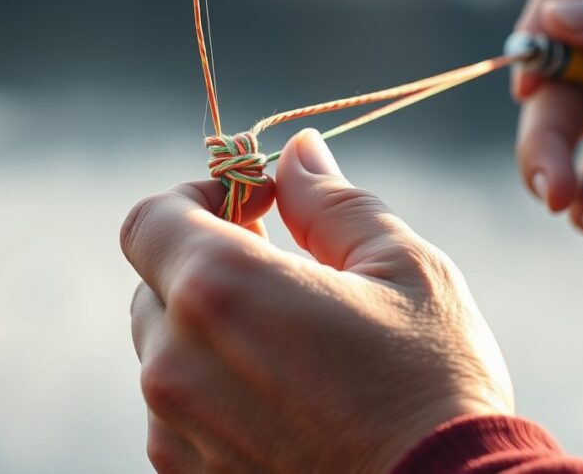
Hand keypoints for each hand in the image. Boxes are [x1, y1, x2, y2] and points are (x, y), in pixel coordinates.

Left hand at [121, 129, 512, 472]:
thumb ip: (331, 201)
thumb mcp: (401, 267)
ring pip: (165, 351)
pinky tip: (287, 403)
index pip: (149, 220)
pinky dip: (215, 392)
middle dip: (208, 264)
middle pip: (154, 283)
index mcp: (220, 290)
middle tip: (282, 274)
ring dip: (211, 332)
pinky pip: (178, 413)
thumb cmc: (433, 385)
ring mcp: (176, 431)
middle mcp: (176, 363)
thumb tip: (297, 152)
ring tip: (293, 348)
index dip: (194, 198)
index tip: (249, 207)